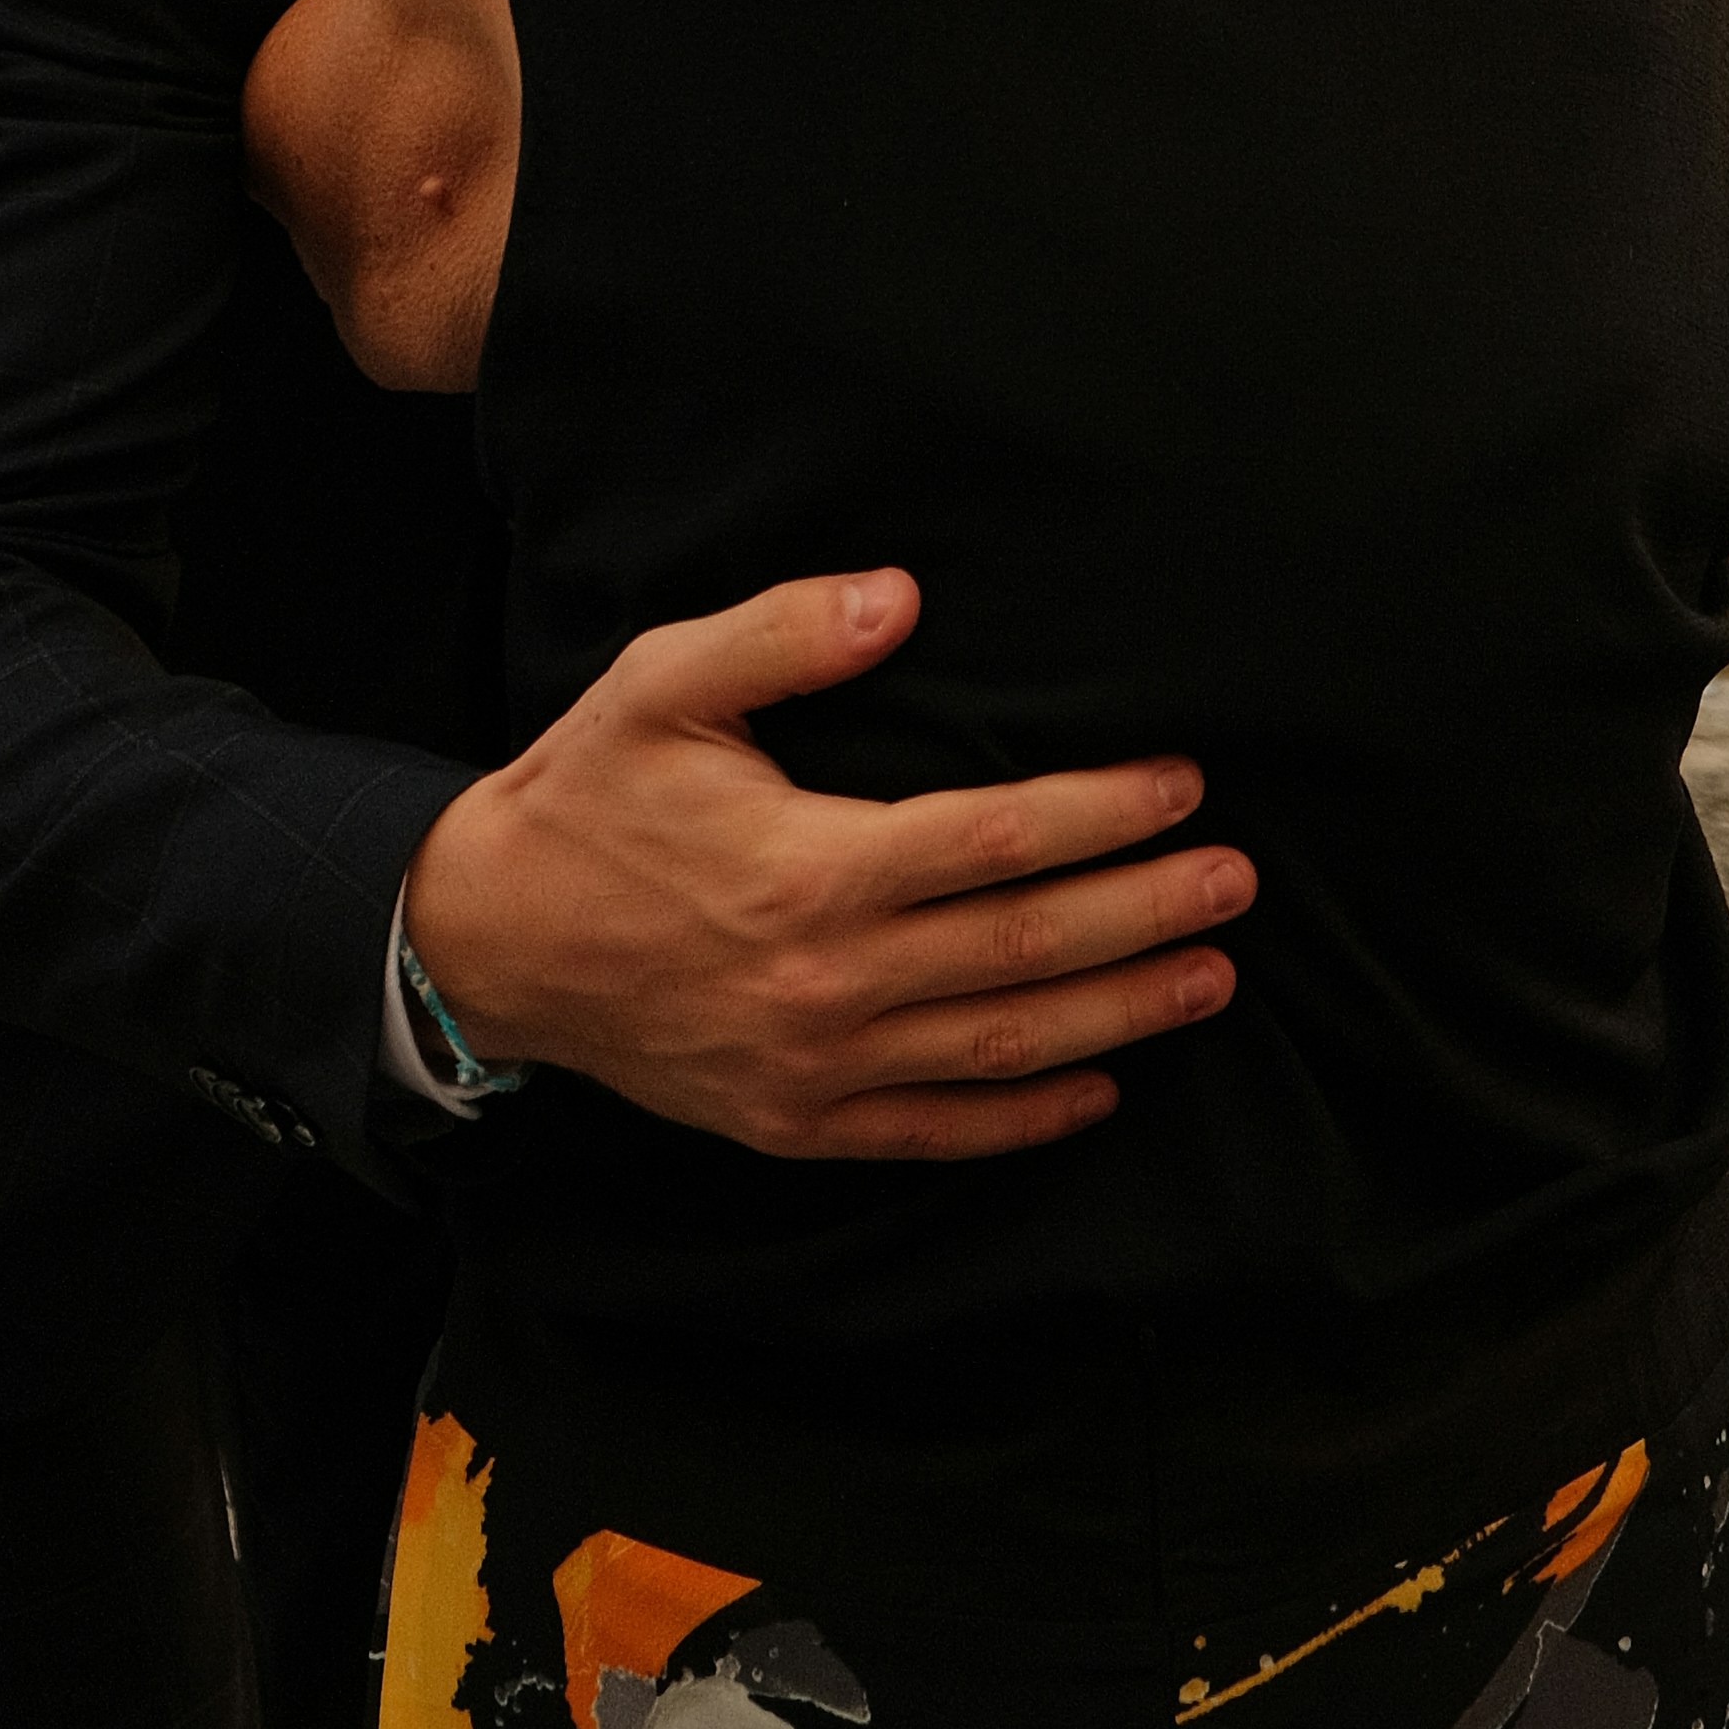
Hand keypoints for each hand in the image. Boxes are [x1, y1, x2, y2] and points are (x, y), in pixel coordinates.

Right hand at [401, 566, 1248, 1162]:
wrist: (491, 942)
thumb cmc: (587, 797)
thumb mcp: (662, 685)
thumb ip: (783, 635)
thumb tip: (900, 596)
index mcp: (810, 867)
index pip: (996, 840)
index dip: (1100, 812)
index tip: (1182, 783)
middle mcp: (827, 980)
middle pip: (1025, 949)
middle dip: (1145, 912)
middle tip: (1237, 881)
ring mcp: (814, 1065)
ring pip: (1001, 1047)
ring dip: (1119, 1015)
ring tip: (1210, 976)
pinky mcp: (794, 1122)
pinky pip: (934, 1132)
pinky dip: (1024, 1117)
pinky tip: (1097, 1088)